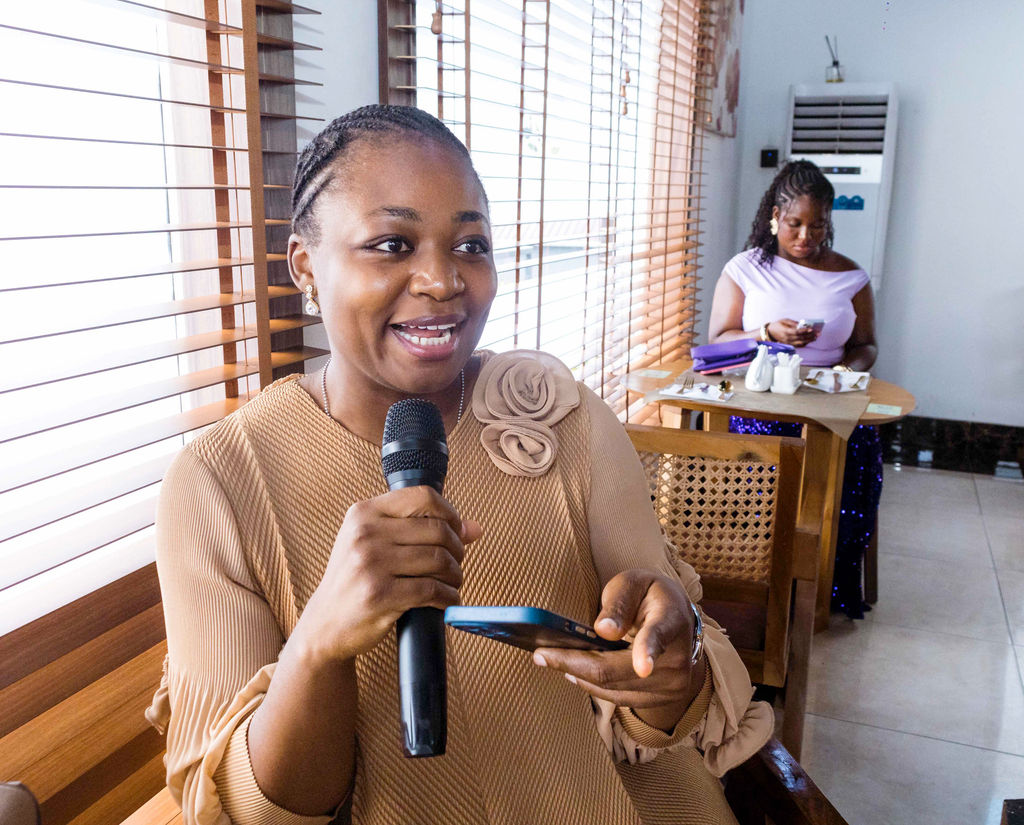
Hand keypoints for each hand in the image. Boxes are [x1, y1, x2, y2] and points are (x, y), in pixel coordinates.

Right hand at [293, 486, 481, 663]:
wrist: (325, 623)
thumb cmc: (356, 579)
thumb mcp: (377, 543)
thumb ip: (422, 530)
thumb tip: (475, 528)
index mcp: (364, 512)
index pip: (423, 497)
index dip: (450, 513)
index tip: (457, 531)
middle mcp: (365, 533)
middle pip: (437, 530)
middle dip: (457, 549)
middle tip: (456, 564)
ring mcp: (371, 563)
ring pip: (439, 560)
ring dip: (455, 574)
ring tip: (452, 582)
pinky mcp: (379, 595)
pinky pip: (432, 590)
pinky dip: (448, 597)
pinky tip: (446, 600)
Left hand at [532, 570, 702, 726]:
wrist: (680, 620)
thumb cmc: (651, 596)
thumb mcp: (633, 583)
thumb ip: (618, 602)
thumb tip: (603, 630)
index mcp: (671, 620)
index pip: (658, 636)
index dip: (649, 651)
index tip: (643, 667)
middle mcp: (677, 658)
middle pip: (619, 671)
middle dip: (575, 663)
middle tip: (540, 654)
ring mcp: (671, 685)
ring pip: (614, 689)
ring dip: (579, 675)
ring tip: (550, 659)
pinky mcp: (660, 701)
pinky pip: (619, 698)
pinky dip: (593, 685)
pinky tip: (573, 672)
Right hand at [767, 318, 818, 346]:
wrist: (770, 332)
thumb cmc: (778, 325)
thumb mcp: (784, 320)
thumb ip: (793, 323)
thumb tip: (801, 324)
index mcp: (786, 331)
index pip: (797, 332)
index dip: (805, 331)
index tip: (811, 329)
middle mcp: (787, 338)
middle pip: (800, 338)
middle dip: (810, 336)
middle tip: (817, 333)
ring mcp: (788, 342)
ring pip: (800, 343)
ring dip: (809, 340)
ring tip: (815, 337)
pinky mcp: (789, 344)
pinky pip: (798, 345)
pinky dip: (805, 343)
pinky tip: (809, 341)